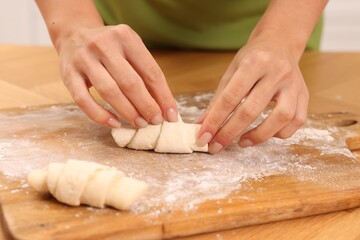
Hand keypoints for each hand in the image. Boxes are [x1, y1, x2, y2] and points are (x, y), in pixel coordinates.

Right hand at [58, 24, 177, 127]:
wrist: (74, 33)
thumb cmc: (110, 48)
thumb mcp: (130, 49)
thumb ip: (145, 73)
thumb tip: (164, 106)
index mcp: (126, 37)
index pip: (150, 71)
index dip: (163, 96)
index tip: (170, 115)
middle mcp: (104, 45)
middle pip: (130, 82)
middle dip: (146, 106)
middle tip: (155, 121)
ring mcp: (84, 59)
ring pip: (109, 91)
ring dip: (128, 112)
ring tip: (140, 124)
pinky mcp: (68, 74)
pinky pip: (84, 100)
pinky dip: (100, 115)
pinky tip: (114, 123)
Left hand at [197, 34, 308, 153]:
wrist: (280, 42)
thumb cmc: (252, 58)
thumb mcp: (231, 71)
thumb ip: (218, 99)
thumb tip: (202, 126)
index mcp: (254, 62)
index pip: (230, 97)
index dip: (215, 120)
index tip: (203, 137)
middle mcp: (276, 72)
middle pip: (251, 110)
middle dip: (230, 133)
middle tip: (216, 146)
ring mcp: (294, 84)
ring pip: (280, 117)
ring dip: (258, 136)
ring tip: (241, 142)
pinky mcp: (305, 94)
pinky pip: (296, 121)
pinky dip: (279, 133)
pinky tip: (265, 133)